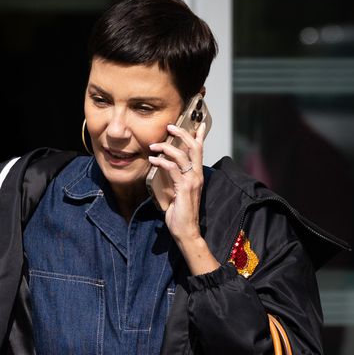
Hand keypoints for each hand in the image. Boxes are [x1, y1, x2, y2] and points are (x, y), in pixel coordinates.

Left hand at [148, 122, 219, 274]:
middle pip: (194, 147)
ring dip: (167, 147)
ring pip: (183, 155)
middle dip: (183, 133)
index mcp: (197, 175)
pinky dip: (162, 161)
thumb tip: (164, 168)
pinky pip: (173, 169)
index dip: (200, 136)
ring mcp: (192, 181)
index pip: (200, 151)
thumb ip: (174, 180)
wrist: (186, 231)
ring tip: (154, 145)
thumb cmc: (181, 214)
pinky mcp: (184, 188)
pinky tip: (153, 160)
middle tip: (170, 126)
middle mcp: (197, 176)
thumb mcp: (177, 192)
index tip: (199, 123)